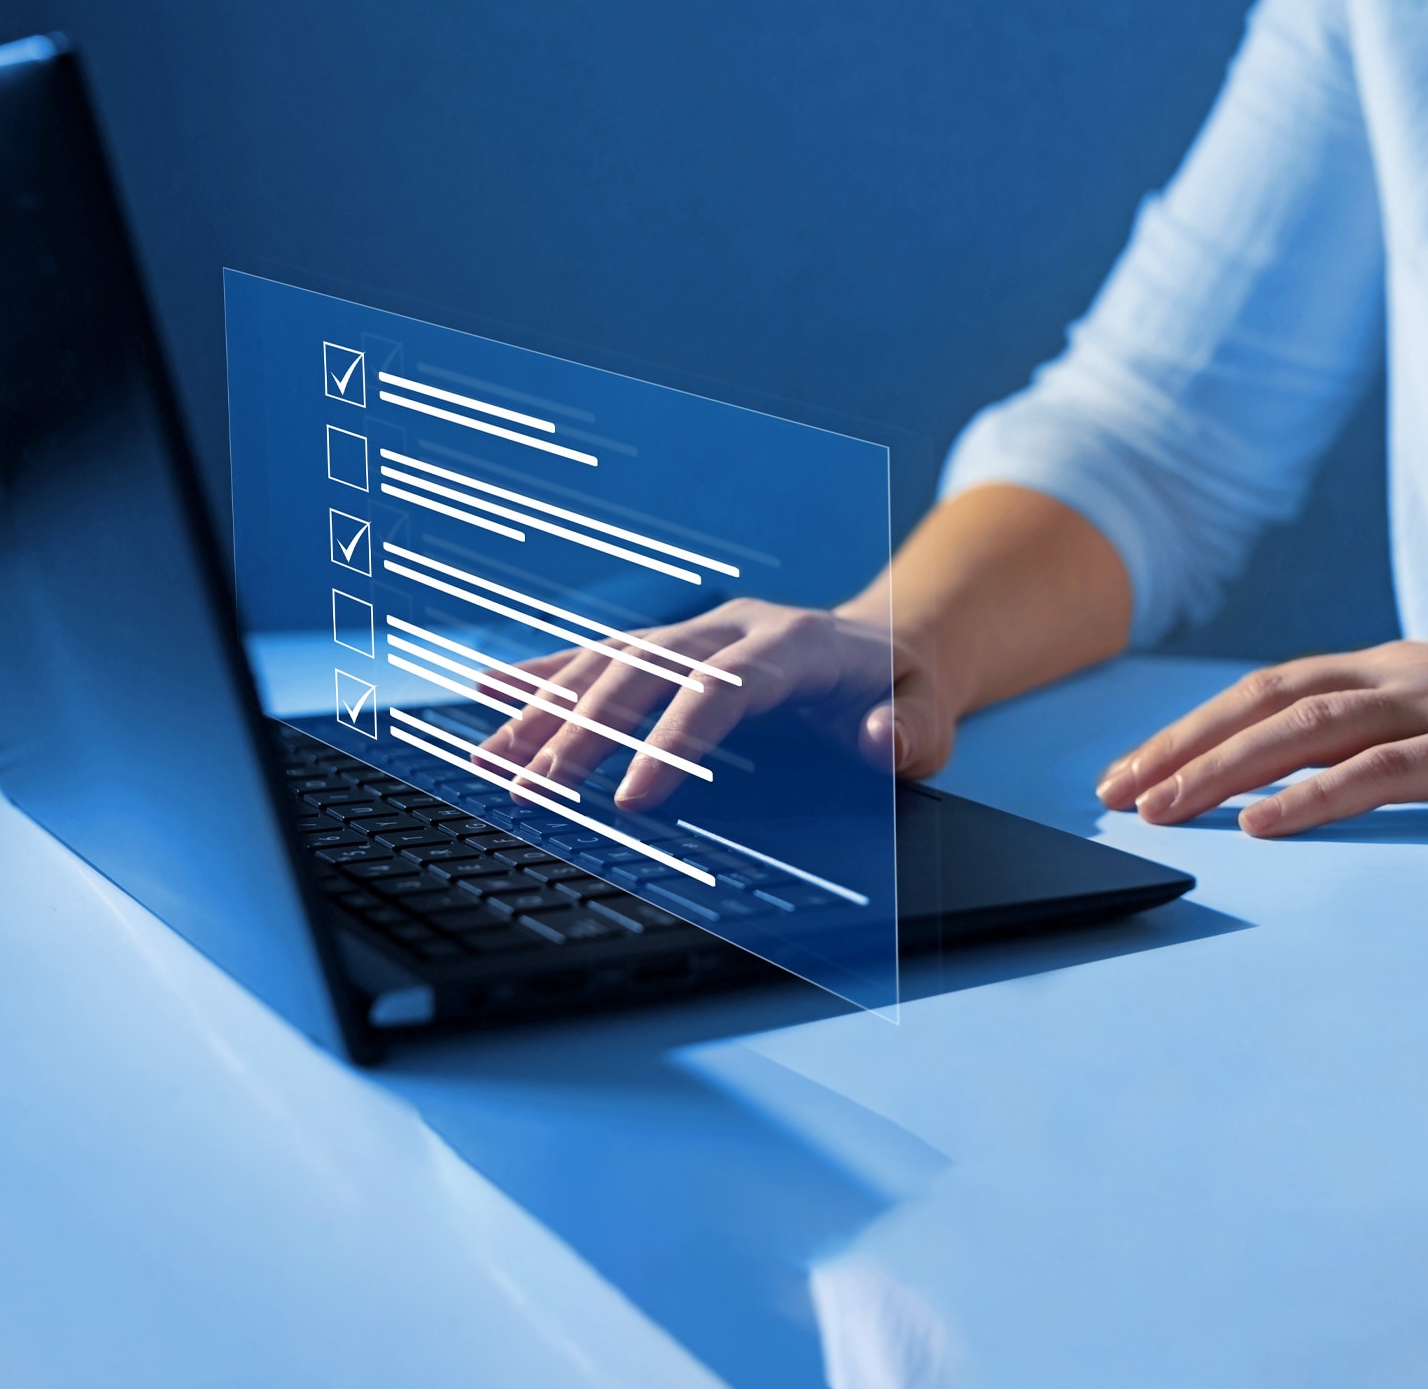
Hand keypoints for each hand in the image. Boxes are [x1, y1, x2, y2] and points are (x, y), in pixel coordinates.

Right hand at [475, 598, 957, 810]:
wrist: (892, 643)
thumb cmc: (908, 690)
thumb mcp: (934, 714)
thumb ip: (914, 730)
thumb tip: (878, 742)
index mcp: (797, 645)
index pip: (722, 688)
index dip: (674, 738)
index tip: (632, 799)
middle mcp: (738, 627)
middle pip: (648, 669)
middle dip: (585, 728)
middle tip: (533, 786)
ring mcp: (703, 632)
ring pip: (614, 658)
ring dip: (549, 704)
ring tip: (493, 752)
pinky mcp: (680, 645)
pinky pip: (608, 654)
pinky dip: (551, 671)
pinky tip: (496, 689)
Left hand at [1095, 640, 1427, 836]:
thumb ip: (1366, 734)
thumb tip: (1277, 775)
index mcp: (1378, 670)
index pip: (1259, 693)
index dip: (1187, 729)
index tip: (1126, 771)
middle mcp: (1393, 678)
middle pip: (1261, 703)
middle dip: (1179, 746)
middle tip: (1115, 793)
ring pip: (1303, 730)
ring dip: (1221, 769)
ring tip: (1161, 808)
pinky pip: (1380, 772)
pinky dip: (1313, 797)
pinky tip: (1261, 825)